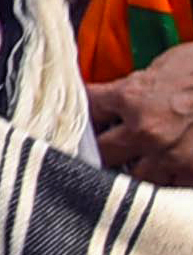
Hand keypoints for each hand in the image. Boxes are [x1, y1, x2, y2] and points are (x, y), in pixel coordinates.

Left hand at [89, 43, 192, 183]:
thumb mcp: (164, 67)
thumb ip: (135, 86)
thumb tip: (115, 97)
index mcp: (132, 97)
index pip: (87, 111)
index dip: (84, 116)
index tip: (84, 122)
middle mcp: (146, 130)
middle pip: (102, 152)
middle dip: (102, 149)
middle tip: (105, 149)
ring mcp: (171, 157)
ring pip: (134, 178)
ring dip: (135, 170)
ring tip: (138, 164)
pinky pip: (169, 188)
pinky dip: (167, 180)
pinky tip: (168, 171)